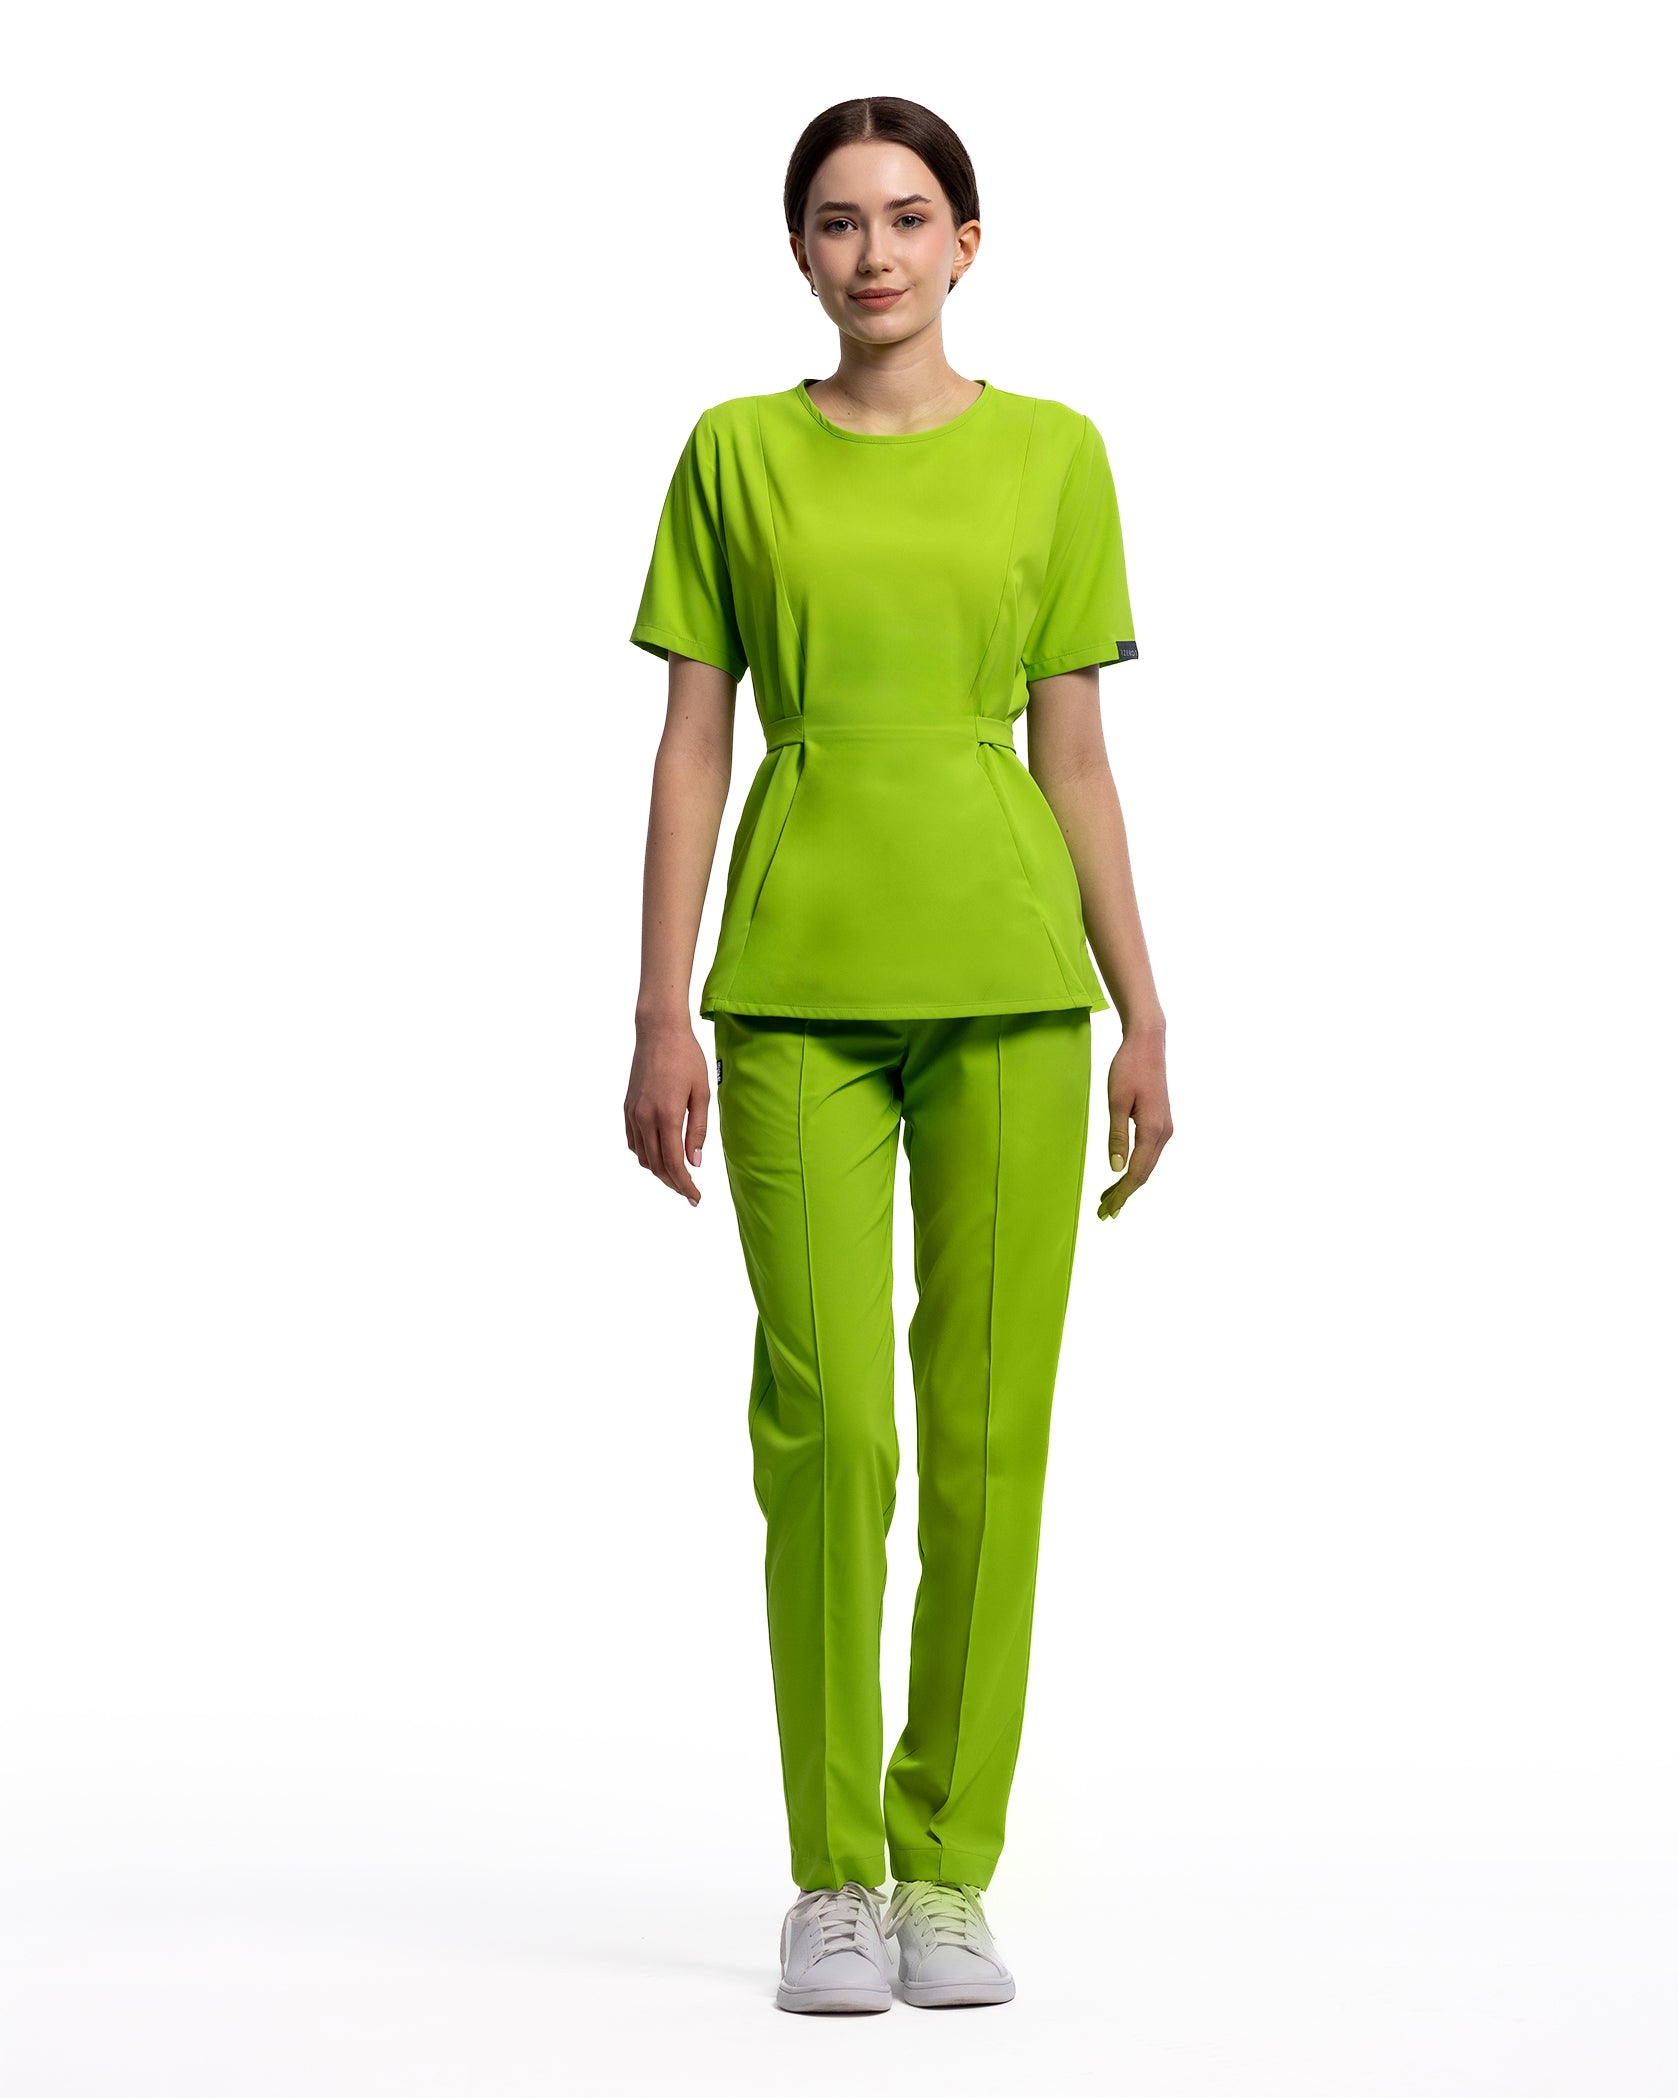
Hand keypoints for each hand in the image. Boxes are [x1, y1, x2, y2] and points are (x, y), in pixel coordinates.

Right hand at [625, 1017, 709, 1205]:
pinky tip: (659, 1154)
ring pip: (643, 1157)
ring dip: (659, 1171)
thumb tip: (695, 1162)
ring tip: (678, 1176)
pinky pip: (633, 1142)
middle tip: (690, 1192)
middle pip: (657, 1166)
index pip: (675, 1164)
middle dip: (674, 1183)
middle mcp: (645, 1119)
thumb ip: (698, 1130)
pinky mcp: (627, 1108)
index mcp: (667, 1116)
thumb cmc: (686, 1058)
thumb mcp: (702, 1093)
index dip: (685, 1186)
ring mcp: (633, 1114)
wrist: (659, 1031)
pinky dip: (646, 1155)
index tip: (696, 1198)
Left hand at [1097, 1029, 1171, 1220]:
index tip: (1107, 1210)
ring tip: (1110, 1199)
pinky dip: (1136, 1168)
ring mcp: (1165, 1128)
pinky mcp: (1161, 1122)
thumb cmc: (1129, 1068)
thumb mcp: (1117, 1101)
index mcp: (1153, 1130)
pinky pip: (1149, 1154)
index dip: (1121, 1193)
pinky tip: (1124, 1173)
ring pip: (1147, 1165)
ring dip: (1129, 1183)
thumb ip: (1117, 1136)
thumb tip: (1115, 1168)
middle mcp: (1164, 1133)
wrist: (1148, 1043)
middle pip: (1144, 1174)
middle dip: (1124, 1195)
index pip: (1136, 1173)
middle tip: (1104, 1213)